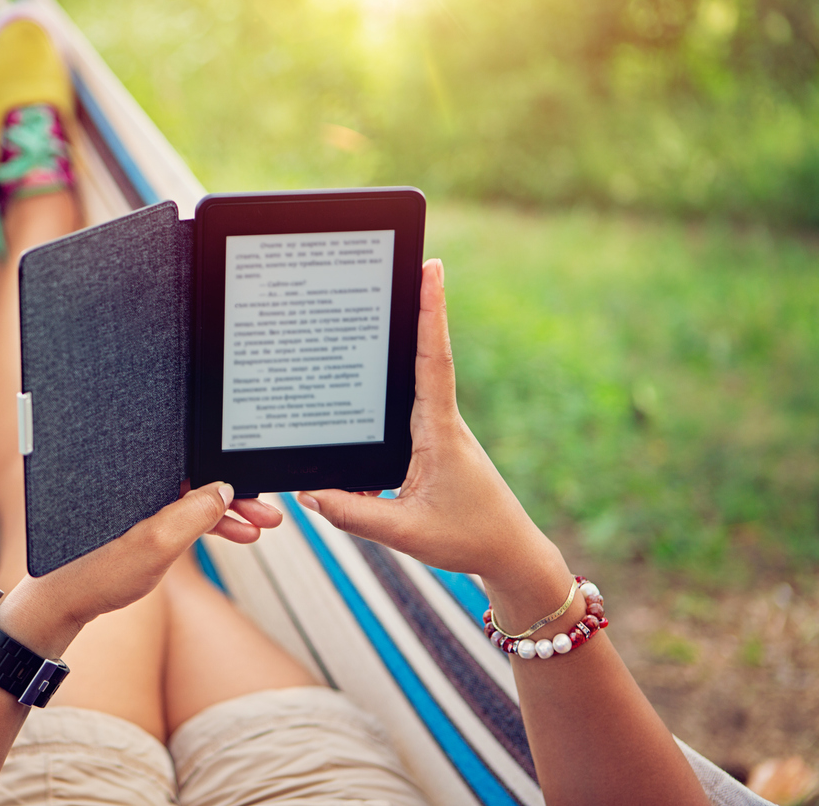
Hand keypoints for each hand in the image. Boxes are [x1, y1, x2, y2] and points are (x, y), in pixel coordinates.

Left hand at [0, 481, 274, 654]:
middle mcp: (139, 481)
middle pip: (198, 478)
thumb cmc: (98, 573)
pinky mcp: (139, 519)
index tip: (258, 490)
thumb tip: (224, 489)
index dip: (229, 474)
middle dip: (237, 496)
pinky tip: (234, 534)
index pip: (193, 462)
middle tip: (269, 515)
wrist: (62, 603)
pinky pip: (182, 515)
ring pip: (193, 499)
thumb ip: (193, 514)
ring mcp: (139, 501)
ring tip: (259, 530)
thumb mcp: (156, 545)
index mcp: (139, 475)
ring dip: (227, 514)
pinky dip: (207, 525)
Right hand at [297, 259, 564, 597]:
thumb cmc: (467, 539)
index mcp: (439, 432)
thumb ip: (354, 514)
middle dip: (418, 309)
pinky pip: (407, 409)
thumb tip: (308, 493)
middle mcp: (442, 422)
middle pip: (426, 355)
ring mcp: (440, 430)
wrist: (509, 556)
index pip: (433, 361)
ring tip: (387, 305)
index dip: (431, 314)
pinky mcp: (434, 444)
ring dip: (406, 345)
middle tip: (409, 263)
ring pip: (415, 382)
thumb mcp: (405, 532)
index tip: (431, 269)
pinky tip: (366, 395)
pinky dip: (388, 396)